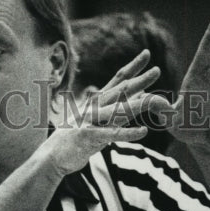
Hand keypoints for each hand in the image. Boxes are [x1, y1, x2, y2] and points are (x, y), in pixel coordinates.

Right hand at [39, 50, 159, 176]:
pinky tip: (143, 131)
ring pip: (118, 110)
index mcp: (97, 101)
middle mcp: (94, 107)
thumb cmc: (77, 138)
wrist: (52, 156)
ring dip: (137, 105)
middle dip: (139, 80)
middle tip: (157, 70)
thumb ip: (120, 109)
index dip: (133, 66)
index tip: (147, 54)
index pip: (118, 80)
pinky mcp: (89, 137)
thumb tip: (141, 95)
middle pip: (120, 91)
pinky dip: (128, 133)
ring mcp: (90, 121)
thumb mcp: (100, 120)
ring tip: (155, 99)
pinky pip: (112, 134)